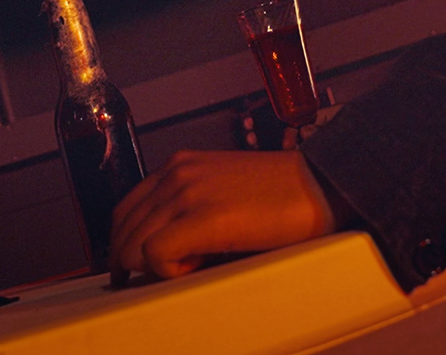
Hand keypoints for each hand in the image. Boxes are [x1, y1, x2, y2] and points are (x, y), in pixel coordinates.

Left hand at [108, 149, 336, 281]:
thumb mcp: (223, 190)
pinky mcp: (204, 217)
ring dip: (151, 267)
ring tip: (186, 269)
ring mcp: (188, 192)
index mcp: (181, 165)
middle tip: (149, 280)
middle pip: (124, 228)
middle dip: (129, 261)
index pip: (127, 208)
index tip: (136, 265)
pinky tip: (195, 267)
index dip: (125, 242)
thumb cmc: (282, 196)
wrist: (321, 186)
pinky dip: (167, 270)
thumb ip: (190, 206)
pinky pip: (155, 253)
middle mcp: (177, 173)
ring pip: (134, 244)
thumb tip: (164, 243)